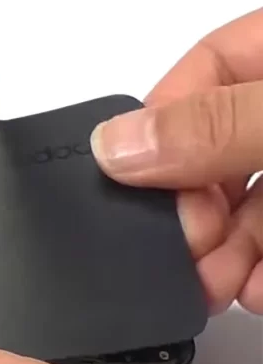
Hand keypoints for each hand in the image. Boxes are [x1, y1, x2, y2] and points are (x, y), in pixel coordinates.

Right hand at [91, 7, 262, 315]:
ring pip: (249, 200)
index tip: (139, 184)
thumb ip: (218, 126)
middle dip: (194, 206)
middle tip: (183, 250)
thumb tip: (116, 143)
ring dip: (228, 249)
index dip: (161, 127)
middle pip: (218, 148)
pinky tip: (255, 291)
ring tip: (216, 286)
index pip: (203, 72)